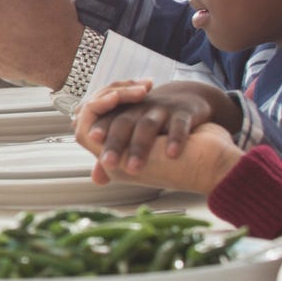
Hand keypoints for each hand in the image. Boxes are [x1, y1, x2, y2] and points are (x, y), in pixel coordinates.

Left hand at [74, 80, 244, 193]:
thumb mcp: (133, 133)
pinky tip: (172, 155)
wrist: (189, 101)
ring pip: (148, 125)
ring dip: (140, 146)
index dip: (99, 129)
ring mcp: (162, 109)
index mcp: (124, 113)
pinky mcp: (184, 112)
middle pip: (123, 123)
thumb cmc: (155, 122)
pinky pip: (179, 124)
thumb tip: (96, 180)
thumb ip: (115, 154)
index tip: (92, 141)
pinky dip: (175, 139)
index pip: (106, 120)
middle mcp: (140, 109)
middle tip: (109, 163)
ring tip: (134, 167)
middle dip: (115, 143)